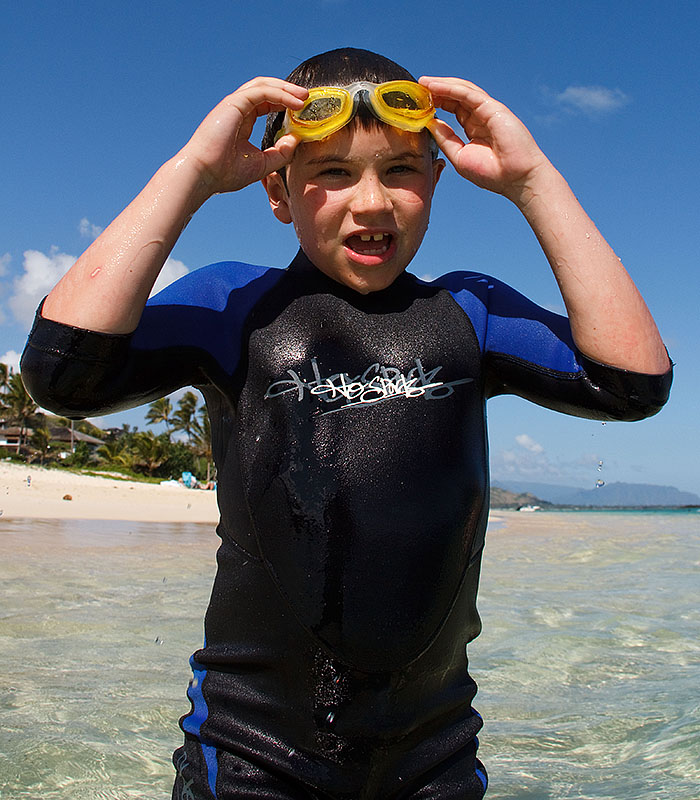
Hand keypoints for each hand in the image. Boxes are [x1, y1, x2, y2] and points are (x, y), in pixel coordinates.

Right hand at [179, 77, 307, 194]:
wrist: (203, 175)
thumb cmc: (225, 173)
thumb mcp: (262, 164)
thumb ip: (280, 152)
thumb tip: (296, 139)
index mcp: (242, 121)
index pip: (266, 103)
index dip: (285, 103)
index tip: (303, 112)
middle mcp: (237, 109)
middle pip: (266, 89)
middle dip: (288, 91)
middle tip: (307, 98)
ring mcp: (234, 104)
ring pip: (264, 86)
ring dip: (286, 89)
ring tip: (304, 97)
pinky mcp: (233, 104)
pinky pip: (261, 92)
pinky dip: (280, 95)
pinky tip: (296, 103)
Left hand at [419, 77, 552, 204]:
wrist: (517, 178)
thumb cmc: (492, 173)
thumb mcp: (460, 156)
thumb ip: (445, 139)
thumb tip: (429, 123)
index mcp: (474, 127)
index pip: (453, 108)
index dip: (436, 103)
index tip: (418, 102)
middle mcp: (481, 116)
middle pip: (455, 96)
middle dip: (436, 90)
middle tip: (417, 87)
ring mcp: (488, 110)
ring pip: (461, 90)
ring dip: (441, 85)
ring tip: (423, 83)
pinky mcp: (493, 108)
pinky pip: (468, 94)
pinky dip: (451, 88)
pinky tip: (435, 86)